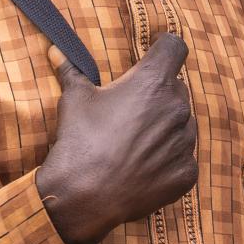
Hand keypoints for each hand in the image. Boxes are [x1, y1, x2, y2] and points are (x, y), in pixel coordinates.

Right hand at [36, 34, 198, 243]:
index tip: (156, 49)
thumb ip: (73, 70)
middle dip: (158, 94)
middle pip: (176, 89)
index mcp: (155, 81)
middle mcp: (178, 106)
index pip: (174, 47)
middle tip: (132, 110)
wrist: (82, 197)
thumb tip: (56, 50)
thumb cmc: (80, 142)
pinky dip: (168, 160)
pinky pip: (183, 158)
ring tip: (134, 143)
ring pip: (183, 123)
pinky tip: (143, 168)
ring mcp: (186, 140)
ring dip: (165, 127)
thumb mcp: (74, 100)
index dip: (164, 45)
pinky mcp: (187, 171)